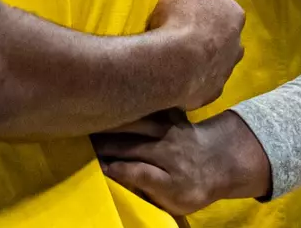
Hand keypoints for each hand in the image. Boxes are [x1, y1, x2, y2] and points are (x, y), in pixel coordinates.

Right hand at [92, 109, 271, 214]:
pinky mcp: (172, 114)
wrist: (221, 161)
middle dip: (103, 145)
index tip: (96, 167)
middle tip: (79, 143)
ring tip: (88, 121)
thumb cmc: (191, 187)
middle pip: (131, 146)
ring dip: (110, 123)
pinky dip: (129, 103)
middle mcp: (172, 153)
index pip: (138, 173)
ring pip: (136, 123)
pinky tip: (112, 99)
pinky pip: (149, 106)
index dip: (115, 169)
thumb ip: (147, 188)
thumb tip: (117, 175)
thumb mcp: (174, 201)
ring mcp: (172, 130)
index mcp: (172, 180)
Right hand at [145, 0, 244, 110]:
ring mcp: (226, 70)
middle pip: (222, 34)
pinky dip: (193, 77)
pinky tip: (174, 72)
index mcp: (233, 15)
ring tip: (174, 53)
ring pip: (215, 59)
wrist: (171, 66)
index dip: (202, 7)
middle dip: (205, 33)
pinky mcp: (212, 91)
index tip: (184, 9)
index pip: (222, 6)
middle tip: (179, 30)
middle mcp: (237, 44)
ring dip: (200, 56)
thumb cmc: (179, 20)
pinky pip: (204, 80)